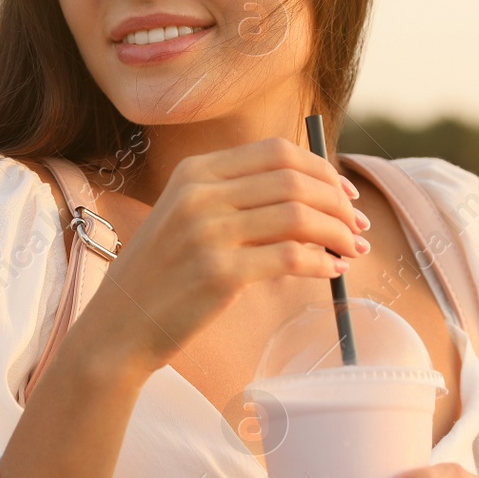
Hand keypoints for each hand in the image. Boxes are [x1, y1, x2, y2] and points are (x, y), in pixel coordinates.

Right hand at [86, 136, 368, 370]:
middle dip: (338, 201)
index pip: (277, 152)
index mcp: (194, 172)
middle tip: (358, 225)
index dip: (321, 169)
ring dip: (338, 232)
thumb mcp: (186, 218)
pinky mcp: (219, 273)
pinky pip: (291, 257)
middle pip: (294, 180)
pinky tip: (332, 272)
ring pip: (299, 216)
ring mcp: (208, 232)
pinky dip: (322, 263)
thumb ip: (235, 198)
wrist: (119, 325)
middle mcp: (200, 194)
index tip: (345, 193)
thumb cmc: (162, 276)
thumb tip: (312, 194)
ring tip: (354, 249)